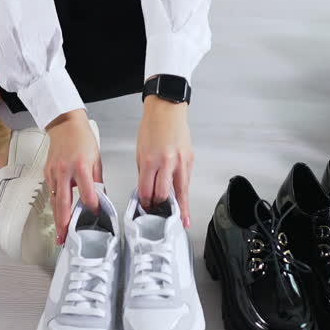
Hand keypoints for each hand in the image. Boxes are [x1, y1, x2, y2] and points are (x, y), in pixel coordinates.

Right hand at [45, 109, 101, 243]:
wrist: (65, 124)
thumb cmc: (82, 139)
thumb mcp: (96, 159)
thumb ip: (97, 181)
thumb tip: (101, 198)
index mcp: (80, 167)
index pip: (87, 194)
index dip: (92, 207)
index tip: (95, 214)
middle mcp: (64, 171)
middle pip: (63, 203)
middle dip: (63, 223)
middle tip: (64, 238)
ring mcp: (53, 173)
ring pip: (54, 201)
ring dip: (56, 220)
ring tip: (60, 234)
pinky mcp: (47, 173)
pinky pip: (51, 193)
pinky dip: (54, 206)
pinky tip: (57, 217)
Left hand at [135, 95, 192, 227]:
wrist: (167, 110)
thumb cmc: (152, 127)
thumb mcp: (140, 151)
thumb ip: (144, 172)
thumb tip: (146, 190)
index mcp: (150, 160)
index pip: (146, 190)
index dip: (144, 202)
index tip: (145, 207)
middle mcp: (166, 162)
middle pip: (162, 194)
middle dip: (158, 206)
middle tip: (156, 212)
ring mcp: (180, 162)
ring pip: (179, 192)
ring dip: (177, 207)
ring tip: (178, 219)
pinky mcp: (190, 160)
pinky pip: (186, 182)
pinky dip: (184, 195)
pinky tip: (185, 207)